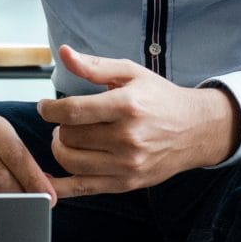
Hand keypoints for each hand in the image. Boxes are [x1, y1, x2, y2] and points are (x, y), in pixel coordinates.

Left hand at [35, 45, 240, 196]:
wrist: (195, 130)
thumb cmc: (160, 99)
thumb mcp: (131, 73)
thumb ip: (95, 65)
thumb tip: (65, 53)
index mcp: (127, 106)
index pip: (73, 111)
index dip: (50, 109)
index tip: (45, 107)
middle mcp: (128, 138)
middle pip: (69, 137)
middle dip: (61, 127)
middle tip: (68, 122)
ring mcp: (127, 164)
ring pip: (71, 162)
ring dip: (61, 149)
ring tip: (70, 139)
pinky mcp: (126, 184)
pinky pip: (82, 188)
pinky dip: (59, 185)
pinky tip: (48, 176)